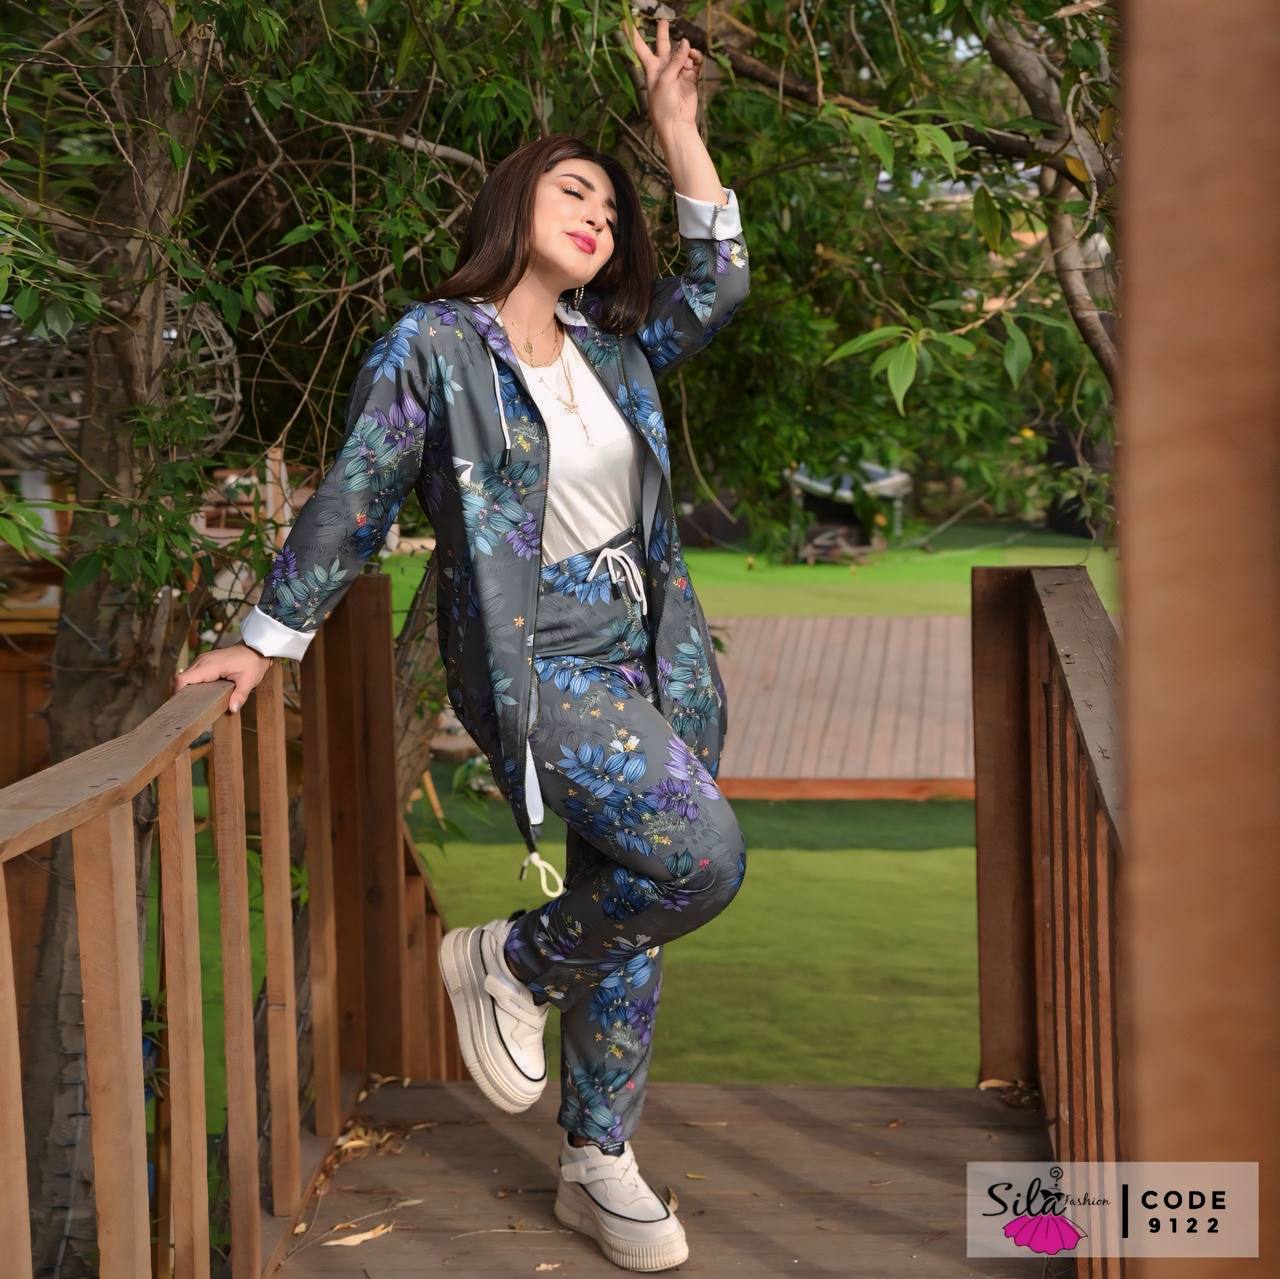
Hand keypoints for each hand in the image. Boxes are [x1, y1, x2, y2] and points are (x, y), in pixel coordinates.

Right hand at [173, 642, 272, 713]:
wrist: (255, 648)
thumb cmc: (252, 662)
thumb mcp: (249, 680)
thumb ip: (240, 695)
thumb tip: (232, 709)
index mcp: (210, 665)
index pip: (184, 678)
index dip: (179, 692)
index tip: (183, 705)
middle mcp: (202, 661)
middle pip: (183, 679)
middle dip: (183, 693)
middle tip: (189, 708)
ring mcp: (203, 659)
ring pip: (187, 675)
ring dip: (189, 688)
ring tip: (195, 702)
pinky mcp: (205, 661)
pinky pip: (194, 673)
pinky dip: (194, 683)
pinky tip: (201, 693)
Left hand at [628, 16, 702, 134]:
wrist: (676, 123)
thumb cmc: (663, 105)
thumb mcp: (664, 80)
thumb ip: (675, 60)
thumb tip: (686, 42)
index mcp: (651, 68)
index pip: (639, 47)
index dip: (632, 34)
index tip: (624, 21)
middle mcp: (664, 67)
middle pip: (662, 44)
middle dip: (662, 32)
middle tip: (663, 21)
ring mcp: (678, 71)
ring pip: (682, 51)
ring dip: (686, 51)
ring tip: (687, 58)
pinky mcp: (691, 77)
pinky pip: (694, 61)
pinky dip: (695, 58)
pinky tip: (694, 59)